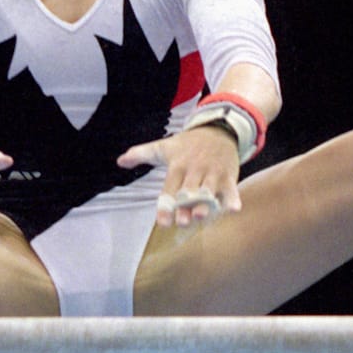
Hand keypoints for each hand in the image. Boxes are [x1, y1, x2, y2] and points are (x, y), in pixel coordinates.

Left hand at [117, 125, 241, 228]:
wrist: (218, 129)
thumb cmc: (187, 144)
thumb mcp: (163, 146)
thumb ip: (141, 154)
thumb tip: (119, 161)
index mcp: (177, 165)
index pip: (169, 188)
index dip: (165, 204)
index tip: (162, 221)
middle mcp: (195, 170)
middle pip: (189, 191)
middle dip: (185, 206)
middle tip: (181, 222)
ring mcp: (213, 173)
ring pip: (209, 190)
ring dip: (205, 204)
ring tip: (201, 216)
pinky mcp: (229, 175)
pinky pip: (231, 188)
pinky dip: (233, 198)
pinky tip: (233, 209)